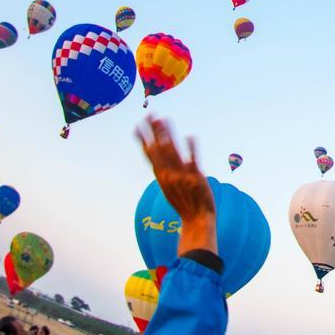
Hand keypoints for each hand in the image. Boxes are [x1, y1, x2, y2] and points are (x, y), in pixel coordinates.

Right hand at [135, 116, 216, 255]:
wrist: (197, 219)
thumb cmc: (184, 202)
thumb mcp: (169, 186)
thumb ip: (164, 171)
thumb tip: (160, 162)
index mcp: (162, 176)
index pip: (150, 153)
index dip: (144, 139)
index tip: (138, 124)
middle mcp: (169, 174)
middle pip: (159, 149)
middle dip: (154, 132)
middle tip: (149, 114)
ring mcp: (182, 176)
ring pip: (172, 152)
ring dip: (168, 135)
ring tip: (164, 119)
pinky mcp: (196, 178)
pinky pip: (193, 161)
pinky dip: (191, 149)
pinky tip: (189, 136)